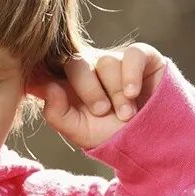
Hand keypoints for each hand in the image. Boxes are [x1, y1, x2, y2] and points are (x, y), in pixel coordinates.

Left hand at [28, 43, 168, 150]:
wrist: (152, 141)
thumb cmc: (114, 135)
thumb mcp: (81, 133)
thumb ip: (57, 114)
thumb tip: (49, 87)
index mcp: (69, 83)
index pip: (50, 69)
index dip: (43, 74)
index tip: (41, 87)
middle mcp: (90, 67)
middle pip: (76, 63)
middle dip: (89, 91)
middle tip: (102, 112)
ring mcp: (115, 60)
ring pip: (106, 62)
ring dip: (116, 93)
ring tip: (127, 115)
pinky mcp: (142, 56)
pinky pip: (133, 54)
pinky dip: (131, 74)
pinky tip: (133, 94)